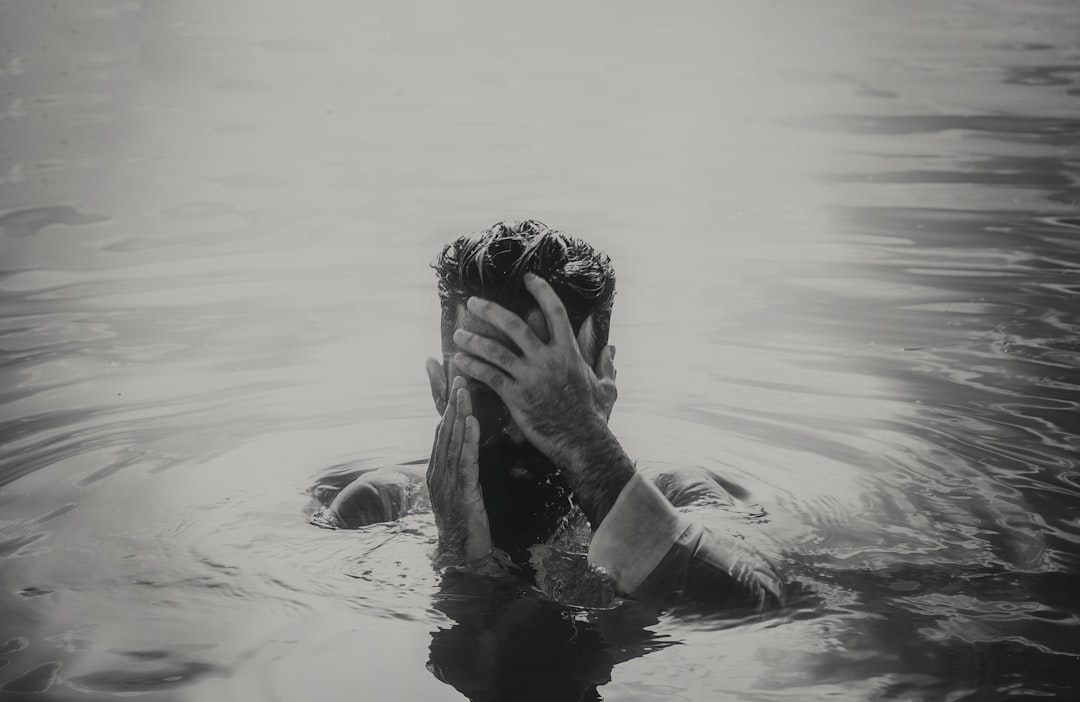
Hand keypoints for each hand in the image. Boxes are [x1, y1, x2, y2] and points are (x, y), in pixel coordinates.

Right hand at [427, 377, 491, 566]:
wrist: (462, 553)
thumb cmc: (465, 522)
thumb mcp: (461, 490)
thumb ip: (461, 469)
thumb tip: (466, 449)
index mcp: (436, 471)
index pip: (440, 433)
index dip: (446, 409)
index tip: (453, 386)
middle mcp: (437, 473)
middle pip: (443, 432)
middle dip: (450, 404)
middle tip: (457, 377)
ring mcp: (446, 483)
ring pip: (451, 441)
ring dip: (457, 414)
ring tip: (463, 392)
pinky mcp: (461, 491)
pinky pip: (464, 460)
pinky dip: (466, 439)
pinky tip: (471, 422)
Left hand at [451, 273, 617, 474]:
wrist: (582, 443)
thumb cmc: (595, 416)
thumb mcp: (607, 387)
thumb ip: (606, 365)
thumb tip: (612, 349)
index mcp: (569, 352)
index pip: (555, 311)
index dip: (542, 291)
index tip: (529, 278)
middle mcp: (548, 359)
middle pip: (514, 326)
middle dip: (490, 310)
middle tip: (473, 303)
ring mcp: (531, 378)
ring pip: (495, 350)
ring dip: (474, 340)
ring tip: (459, 334)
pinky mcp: (517, 397)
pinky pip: (489, 377)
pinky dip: (472, 367)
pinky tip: (460, 362)